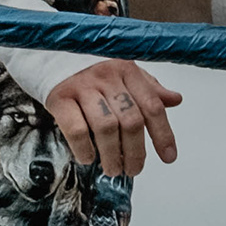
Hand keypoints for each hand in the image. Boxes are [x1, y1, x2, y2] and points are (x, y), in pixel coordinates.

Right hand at [42, 58, 181, 181]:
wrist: (50, 55)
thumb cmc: (91, 69)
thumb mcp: (123, 74)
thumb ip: (148, 89)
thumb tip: (175, 99)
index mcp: (128, 70)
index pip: (152, 106)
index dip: (163, 135)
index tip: (168, 157)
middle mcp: (107, 76)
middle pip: (131, 121)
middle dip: (136, 152)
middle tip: (133, 170)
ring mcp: (83, 86)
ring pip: (106, 127)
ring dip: (112, 155)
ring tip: (113, 168)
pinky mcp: (60, 97)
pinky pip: (77, 129)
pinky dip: (84, 149)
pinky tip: (88, 157)